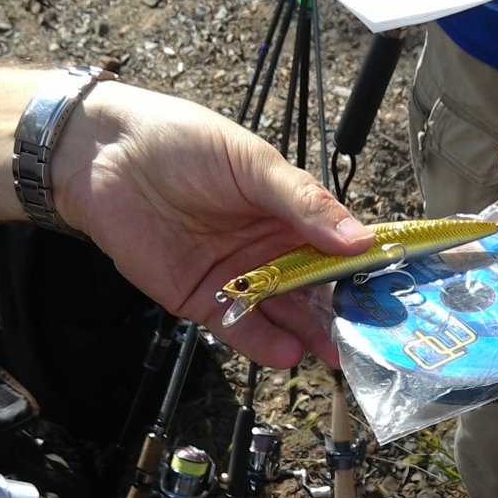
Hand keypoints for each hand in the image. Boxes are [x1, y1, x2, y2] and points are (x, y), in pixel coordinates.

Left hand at [54, 82, 373, 368]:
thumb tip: (360, 240)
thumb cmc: (180, 143)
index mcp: (292, 213)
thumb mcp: (252, 165)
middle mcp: (272, 250)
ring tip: (336, 353)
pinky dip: (264, 343)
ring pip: (285, 314)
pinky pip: (240, 328)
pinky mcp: (202, 300)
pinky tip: (289, 351)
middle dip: (344, 314)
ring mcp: (239, 278)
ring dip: (312, 335)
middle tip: (371, 337)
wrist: (102, 157)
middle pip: (318, 290)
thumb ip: (304, 204)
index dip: (367, 270)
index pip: (341, 247)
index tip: (394, 292)